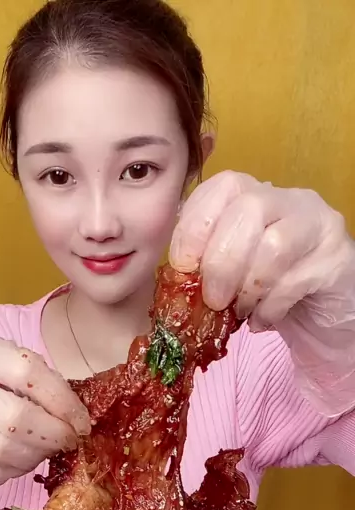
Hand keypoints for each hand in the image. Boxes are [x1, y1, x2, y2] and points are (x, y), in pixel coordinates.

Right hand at [0, 335, 89, 507]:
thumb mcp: (2, 372)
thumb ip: (38, 382)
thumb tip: (78, 417)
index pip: (26, 372)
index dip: (63, 400)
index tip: (82, 420)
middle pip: (16, 417)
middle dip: (53, 434)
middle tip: (68, 440)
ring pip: (4, 450)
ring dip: (36, 455)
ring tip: (44, 449)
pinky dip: (16, 469)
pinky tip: (19, 459)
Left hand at [170, 170, 354, 414]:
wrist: (321, 315)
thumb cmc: (267, 289)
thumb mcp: (230, 270)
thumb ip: (204, 262)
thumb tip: (174, 279)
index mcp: (256, 195)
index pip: (222, 186)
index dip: (196, 225)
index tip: (183, 266)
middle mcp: (291, 200)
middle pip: (249, 210)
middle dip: (220, 261)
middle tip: (213, 300)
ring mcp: (318, 226)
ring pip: (274, 244)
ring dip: (247, 286)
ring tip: (239, 312)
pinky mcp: (336, 259)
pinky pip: (295, 281)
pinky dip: (269, 308)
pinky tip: (261, 321)